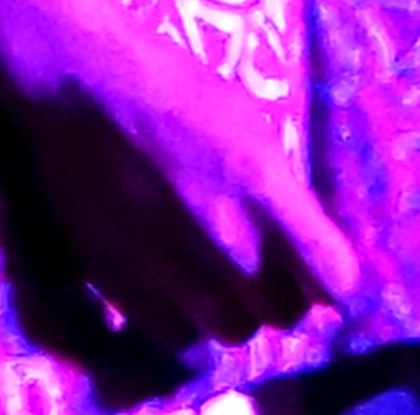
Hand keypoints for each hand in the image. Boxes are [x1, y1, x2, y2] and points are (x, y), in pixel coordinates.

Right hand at [11, 0, 361, 358]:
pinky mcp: (126, 286)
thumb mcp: (249, 123)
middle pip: (284, 312)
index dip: (334, 279)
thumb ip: (279, 191)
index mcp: (265, 188)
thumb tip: (304, 241)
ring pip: (234, 331)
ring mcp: (174, 271)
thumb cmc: (175, 87)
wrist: (85, 84)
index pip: (334, 278)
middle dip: (284, 291)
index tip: (322, 267)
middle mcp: (226, 241)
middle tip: (265, 262)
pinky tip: (177, 280)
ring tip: (219, 271)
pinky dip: (185, 317)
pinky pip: (179, 335)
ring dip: (236, 308)